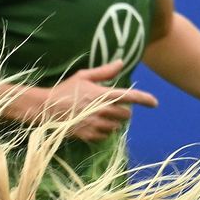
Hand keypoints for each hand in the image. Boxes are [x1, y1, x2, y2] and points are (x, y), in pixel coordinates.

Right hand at [33, 60, 157, 141]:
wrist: (45, 109)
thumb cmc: (64, 90)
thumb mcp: (83, 76)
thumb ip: (105, 71)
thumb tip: (121, 62)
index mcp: (103, 95)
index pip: (131, 97)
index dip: (146, 99)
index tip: (155, 103)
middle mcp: (102, 111)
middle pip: (126, 115)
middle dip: (123, 112)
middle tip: (112, 108)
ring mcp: (96, 124)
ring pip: (116, 127)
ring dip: (113, 123)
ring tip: (101, 117)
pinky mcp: (88, 135)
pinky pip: (105, 136)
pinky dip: (103, 132)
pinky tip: (94, 125)